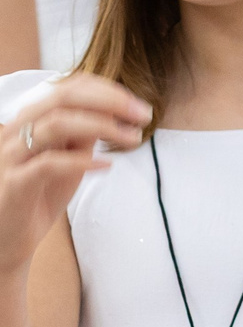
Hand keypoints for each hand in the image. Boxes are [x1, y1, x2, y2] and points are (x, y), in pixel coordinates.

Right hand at [0, 76, 150, 272]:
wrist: (8, 238)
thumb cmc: (38, 196)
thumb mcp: (66, 159)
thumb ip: (82, 136)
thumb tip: (114, 113)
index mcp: (28, 121)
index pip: (65, 88)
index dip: (105, 90)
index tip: (138, 105)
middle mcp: (14, 131)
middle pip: (62, 98)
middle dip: (109, 102)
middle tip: (144, 115)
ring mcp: (11, 155)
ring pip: (56, 124)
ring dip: (103, 126)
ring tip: (133, 138)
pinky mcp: (14, 182)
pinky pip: (48, 163)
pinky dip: (82, 161)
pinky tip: (106, 166)